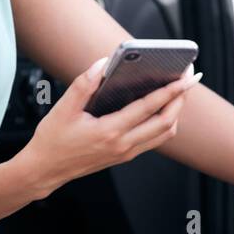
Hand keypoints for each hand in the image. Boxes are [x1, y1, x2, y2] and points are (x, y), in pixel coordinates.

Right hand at [19, 57, 200, 197]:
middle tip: (189, 79)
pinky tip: (159, 108)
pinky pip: (154, 140)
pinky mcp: (124, 156)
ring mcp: (125, 153)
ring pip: (164, 134)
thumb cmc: (52, 140)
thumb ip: (84, 84)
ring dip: (175, 112)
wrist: (45, 170)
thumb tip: (103, 63)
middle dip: (181, 99)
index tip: (185, 77)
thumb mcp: (63, 109)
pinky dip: (163, 123)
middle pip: (166, 122)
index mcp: (109, 131)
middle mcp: (123, 145)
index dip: (171, 91)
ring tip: (177, 92)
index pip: (149, 107)